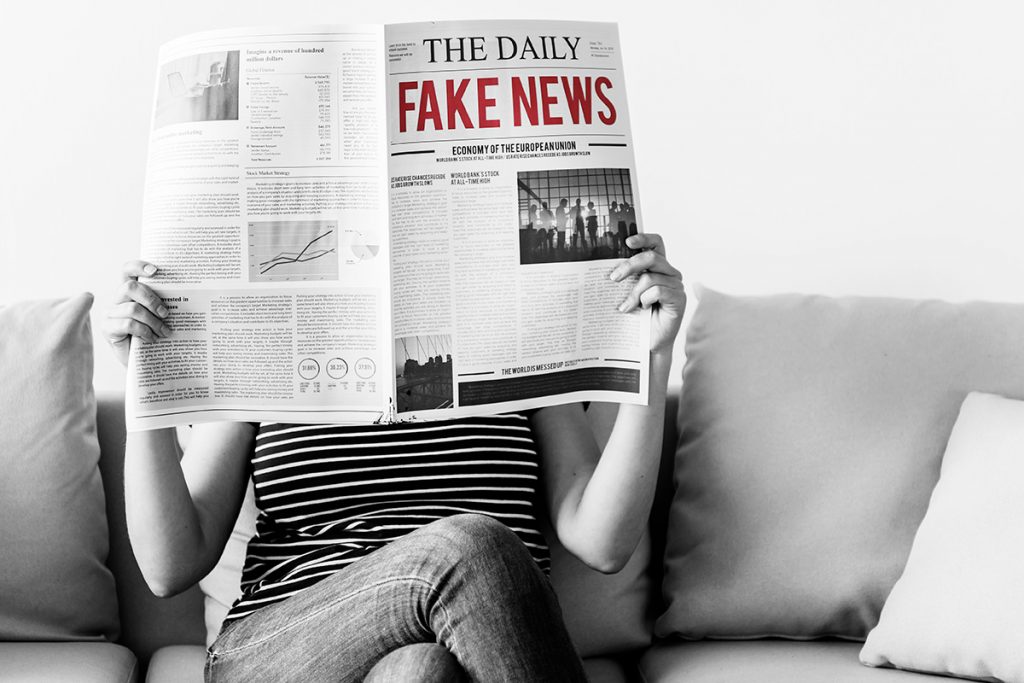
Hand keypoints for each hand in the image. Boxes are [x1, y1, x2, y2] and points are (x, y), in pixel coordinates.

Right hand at [101, 260, 170, 367]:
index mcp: (130, 291)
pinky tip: (152, 339)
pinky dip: (144, 332)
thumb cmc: (154, 335)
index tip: (156, 270)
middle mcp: (117, 299)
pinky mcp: (107, 328)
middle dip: (152, 299)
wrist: (143, 361)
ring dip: (153, 321)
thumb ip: (162, 304)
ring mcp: (110, 313)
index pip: (127, 270)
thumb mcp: (159, 316)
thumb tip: (184, 294)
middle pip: (130, 287)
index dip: (138, 266)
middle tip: (166, 314)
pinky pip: (128, 324)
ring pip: (133, 309)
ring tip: (164, 332)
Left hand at [608, 233, 685, 353]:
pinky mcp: (679, 299)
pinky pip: (659, 291)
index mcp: (657, 266)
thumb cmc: (637, 316)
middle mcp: (669, 272)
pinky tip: (641, 309)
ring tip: (625, 307)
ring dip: (634, 293)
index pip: (655, 243)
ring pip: (651, 277)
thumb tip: (607, 267)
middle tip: (613, 278)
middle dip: (629, 265)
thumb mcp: (627, 292)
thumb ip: (624, 277)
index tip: (627, 242)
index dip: (644, 238)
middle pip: (651, 257)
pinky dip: (645, 299)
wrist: (648, 342)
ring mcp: (676, 285)